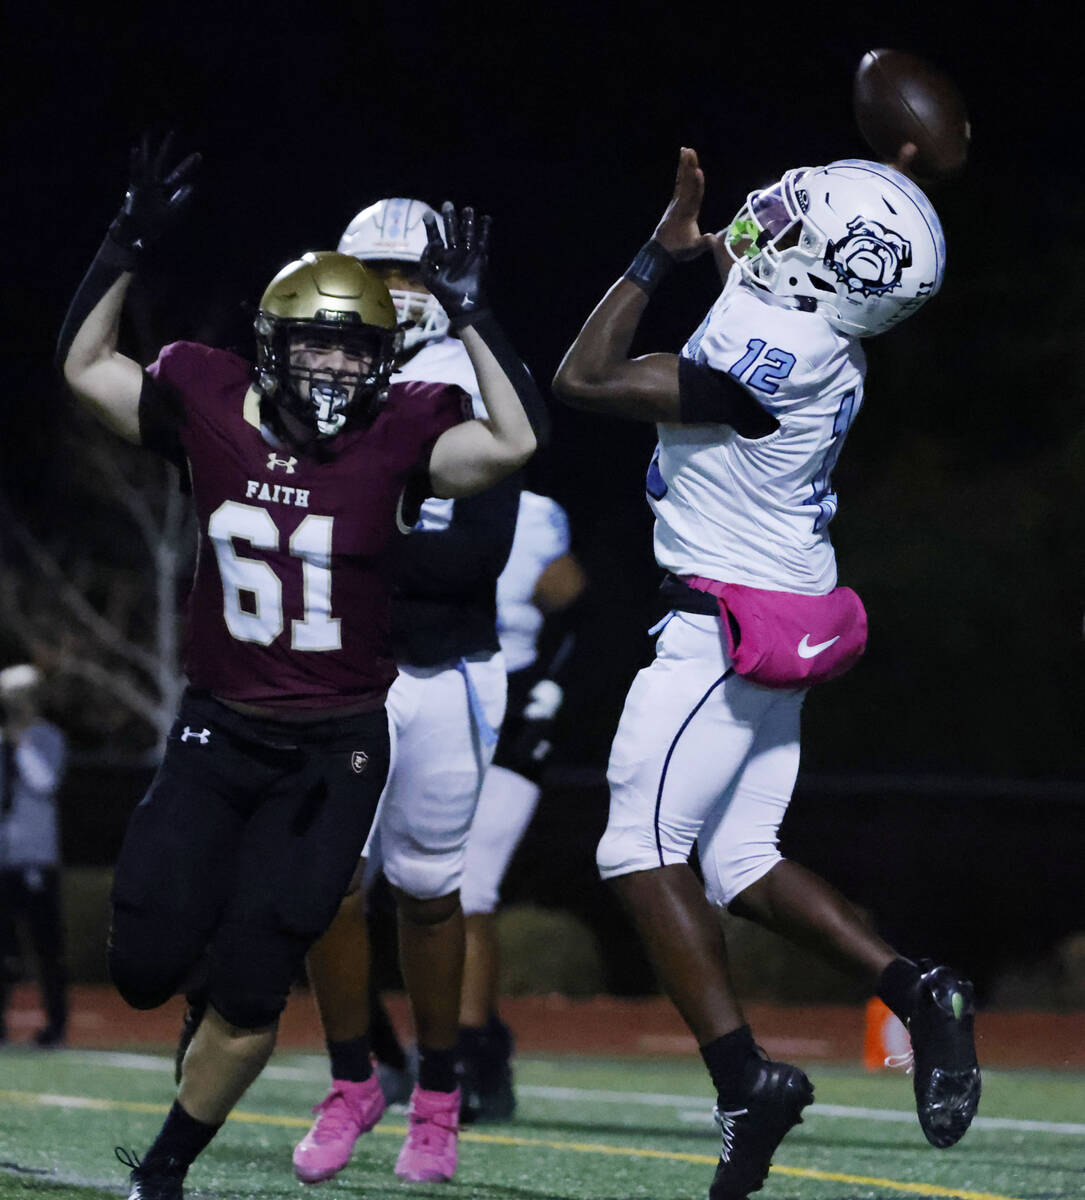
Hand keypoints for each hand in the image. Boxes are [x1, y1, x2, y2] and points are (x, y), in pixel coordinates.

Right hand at [108, 132, 201, 252]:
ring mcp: (143, 184)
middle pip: (162, 161)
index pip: (179, 174)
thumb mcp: (172, 213)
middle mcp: (154, 183)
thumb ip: (182, 200)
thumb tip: (192, 186)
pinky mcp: (135, 189)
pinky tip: (136, 150)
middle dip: (168, 147)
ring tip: (146, 133)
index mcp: (164, 189)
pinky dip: (135, 162)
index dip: (188, 165)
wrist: (138, 234)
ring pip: (146, 163)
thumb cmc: (153, 226)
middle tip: (174, 131)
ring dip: (146, 148)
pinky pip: (135, 173)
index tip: (199, 155)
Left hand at [420, 202, 491, 326]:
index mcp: (440, 256)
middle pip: (452, 230)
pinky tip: (486, 218)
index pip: (435, 237)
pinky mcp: (480, 257)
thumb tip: (431, 242)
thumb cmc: (445, 293)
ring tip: (467, 208)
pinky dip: (485, 229)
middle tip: (447, 204)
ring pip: (467, 232)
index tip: (428, 214)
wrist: (464, 305)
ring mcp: (467, 254)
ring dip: (467, 221)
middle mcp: (454, 252)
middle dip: (450, 217)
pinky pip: (483, 240)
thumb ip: (426, 258)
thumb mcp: (428, 276)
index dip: (431, 226)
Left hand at [651, 147, 718, 262]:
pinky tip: (683, 167)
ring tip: (685, 150)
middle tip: (689, 151)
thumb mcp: (693, 248)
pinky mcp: (674, 204)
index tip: (698, 171)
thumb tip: (714, 240)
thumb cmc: (678, 249)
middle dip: (688, 166)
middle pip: (687, 182)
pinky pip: (679, 185)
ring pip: (682, 180)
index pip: (694, 195)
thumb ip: (704, 242)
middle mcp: (680, 205)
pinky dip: (682, 174)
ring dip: (684, 165)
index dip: (697, 183)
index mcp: (688, 213)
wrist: (660, 251)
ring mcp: (676, 203)